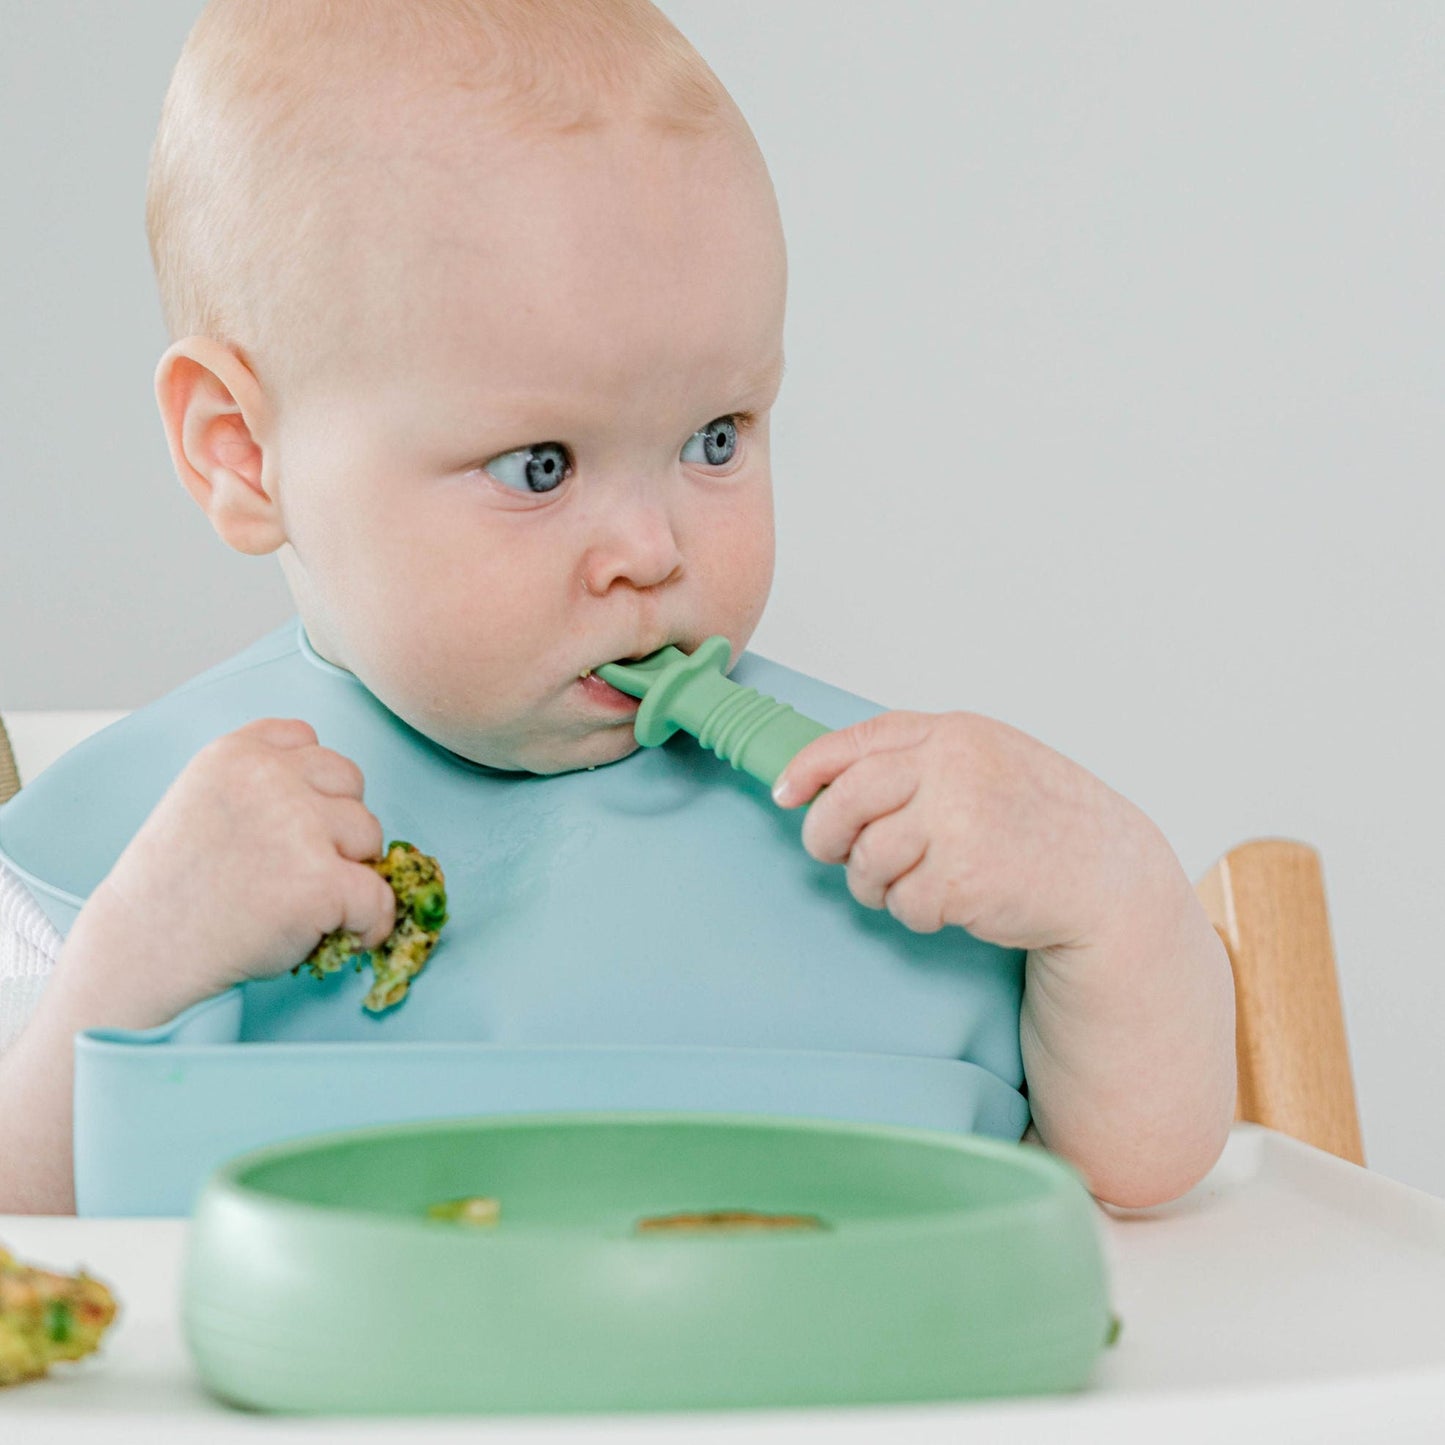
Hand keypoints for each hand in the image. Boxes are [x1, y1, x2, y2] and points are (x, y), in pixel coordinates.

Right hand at [82, 717, 395, 1017]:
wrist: (143, 951)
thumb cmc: (176, 885)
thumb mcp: (203, 799)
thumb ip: (260, 780)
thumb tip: (337, 795)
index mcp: (237, 753)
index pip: (308, 740)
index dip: (310, 785)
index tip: (290, 823)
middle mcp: (270, 778)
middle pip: (351, 782)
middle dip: (337, 822)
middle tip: (299, 867)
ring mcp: (298, 828)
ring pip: (370, 835)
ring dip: (351, 869)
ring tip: (306, 900)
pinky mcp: (321, 882)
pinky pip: (379, 898)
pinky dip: (371, 923)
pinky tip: (346, 935)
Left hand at [772, 710, 1163, 949]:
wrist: (1108, 877)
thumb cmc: (1043, 820)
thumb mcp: (987, 761)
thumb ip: (919, 760)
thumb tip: (827, 778)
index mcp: (955, 734)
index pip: (857, 743)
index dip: (809, 769)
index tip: (786, 793)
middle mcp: (954, 769)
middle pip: (845, 802)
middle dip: (826, 836)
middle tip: (834, 854)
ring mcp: (958, 822)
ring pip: (867, 859)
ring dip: (877, 884)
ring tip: (913, 884)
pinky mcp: (963, 878)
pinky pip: (903, 903)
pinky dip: (916, 913)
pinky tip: (950, 905)